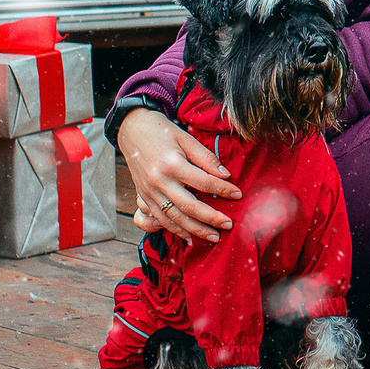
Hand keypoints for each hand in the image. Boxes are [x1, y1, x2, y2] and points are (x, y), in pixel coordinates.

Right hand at [116, 106, 236, 240]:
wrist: (132, 131)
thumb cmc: (161, 132)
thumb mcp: (186, 139)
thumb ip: (206, 158)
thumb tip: (225, 175)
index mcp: (172, 164)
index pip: (203, 182)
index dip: (223, 190)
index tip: (238, 195)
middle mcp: (159, 181)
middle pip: (189, 206)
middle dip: (211, 218)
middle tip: (228, 225)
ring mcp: (150, 192)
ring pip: (175, 218)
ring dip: (195, 230)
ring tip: (213, 237)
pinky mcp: (144, 198)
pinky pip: (161, 219)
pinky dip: (176, 230)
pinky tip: (190, 237)